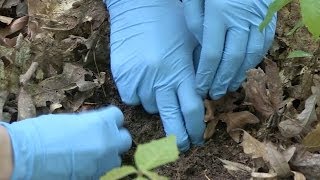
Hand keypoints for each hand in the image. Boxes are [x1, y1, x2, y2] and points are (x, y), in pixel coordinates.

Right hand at [0, 106, 131, 178]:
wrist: (27, 156)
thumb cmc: (44, 133)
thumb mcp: (71, 120)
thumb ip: (89, 123)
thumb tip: (94, 125)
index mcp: (102, 123)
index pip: (118, 116)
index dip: (111, 118)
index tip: (105, 120)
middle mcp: (107, 143)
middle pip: (124, 139)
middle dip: (115, 138)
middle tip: (103, 138)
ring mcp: (102, 163)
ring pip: (116, 159)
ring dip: (108, 155)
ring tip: (92, 154)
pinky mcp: (94, 177)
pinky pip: (102, 172)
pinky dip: (97, 168)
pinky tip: (84, 165)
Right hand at [104, 0, 204, 150]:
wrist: (139, 8)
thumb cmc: (171, 22)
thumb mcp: (193, 44)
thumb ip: (199, 72)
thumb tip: (203, 95)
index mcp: (181, 71)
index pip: (192, 110)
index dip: (196, 128)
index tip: (198, 137)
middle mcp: (160, 80)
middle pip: (170, 119)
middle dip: (178, 137)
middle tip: (181, 147)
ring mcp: (139, 79)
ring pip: (150, 108)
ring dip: (158, 106)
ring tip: (160, 88)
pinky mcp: (122, 77)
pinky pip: (132, 98)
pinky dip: (140, 96)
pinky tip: (144, 81)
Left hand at [183, 0, 275, 98]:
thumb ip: (195, 21)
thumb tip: (202, 47)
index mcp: (219, 13)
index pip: (212, 55)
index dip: (206, 76)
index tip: (200, 89)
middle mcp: (241, 20)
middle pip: (232, 60)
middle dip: (222, 81)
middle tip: (214, 94)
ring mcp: (258, 19)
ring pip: (250, 55)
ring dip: (239, 74)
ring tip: (229, 87)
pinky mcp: (269, 17)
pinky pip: (263, 44)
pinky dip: (254, 60)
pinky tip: (245, 69)